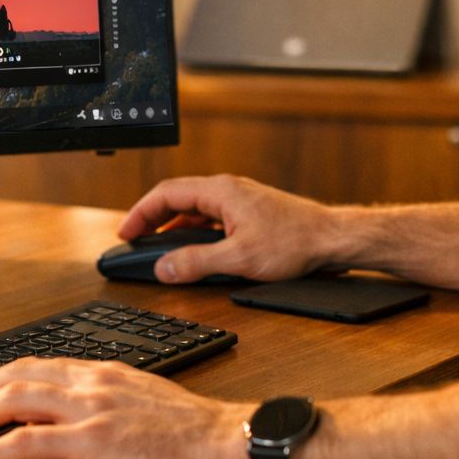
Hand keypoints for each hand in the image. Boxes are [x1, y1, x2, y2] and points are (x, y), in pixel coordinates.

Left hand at [0, 357, 253, 458]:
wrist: (227, 444)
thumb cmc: (198, 437)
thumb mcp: (147, 410)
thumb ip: (111, 412)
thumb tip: (80, 433)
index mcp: (107, 373)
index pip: (41, 364)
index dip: (3, 374)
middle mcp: (92, 382)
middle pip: (16, 374)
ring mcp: (89, 408)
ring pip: (12, 400)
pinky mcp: (89, 441)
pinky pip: (24, 442)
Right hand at [118, 175, 344, 283]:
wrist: (333, 239)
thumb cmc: (295, 242)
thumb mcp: (238, 259)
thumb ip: (196, 263)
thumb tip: (164, 267)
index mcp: (220, 192)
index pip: (166, 194)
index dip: (140, 213)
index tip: (126, 232)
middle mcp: (227, 190)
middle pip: (177, 199)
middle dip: (152, 219)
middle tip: (135, 240)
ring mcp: (239, 200)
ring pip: (195, 209)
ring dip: (174, 227)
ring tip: (159, 247)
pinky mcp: (250, 213)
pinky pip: (211, 218)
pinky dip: (194, 232)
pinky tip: (194, 250)